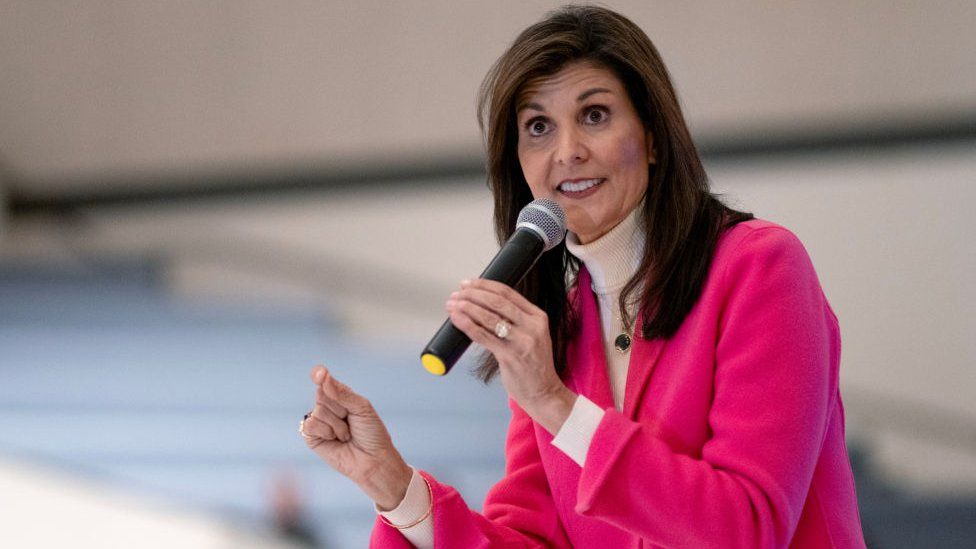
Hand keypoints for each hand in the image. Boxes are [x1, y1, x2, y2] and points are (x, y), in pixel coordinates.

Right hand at [301, 365, 412, 510]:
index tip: (320, 373)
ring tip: (346, 435)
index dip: (320, 375)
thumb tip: (323, 378)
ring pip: (318, 410)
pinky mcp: (311, 437)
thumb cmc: (372, 434)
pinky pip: (310, 424)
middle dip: (339, 408)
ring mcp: (319, 421)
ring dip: (336, 425)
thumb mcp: (362, 408)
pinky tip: (335, 441)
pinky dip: (326, 432)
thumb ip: (342, 393)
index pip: (325, 380)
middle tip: (351, 420)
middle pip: (322, 394)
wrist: (373, 460)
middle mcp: (328, 407)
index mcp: (341, 397)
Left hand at [446, 278, 575, 433]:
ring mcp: (522, 341)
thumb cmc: (532, 364)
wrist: (544, 392)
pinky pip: (483, 336)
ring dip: (466, 308)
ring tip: (452, 304)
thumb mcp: (532, 335)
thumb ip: (514, 320)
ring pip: (489, 317)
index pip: (508, 293)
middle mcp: (532, 326)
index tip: (468, 283)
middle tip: (457, 293)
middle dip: (472, 295)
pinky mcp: (509, 356)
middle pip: (497, 302)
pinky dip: (467, 325)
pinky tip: (457, 319)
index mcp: (538, 316)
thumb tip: (481, 305)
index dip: (484, 285)